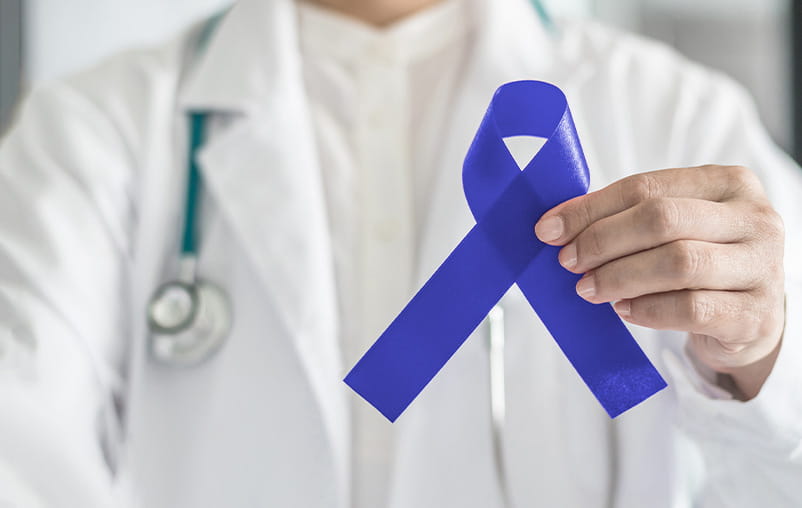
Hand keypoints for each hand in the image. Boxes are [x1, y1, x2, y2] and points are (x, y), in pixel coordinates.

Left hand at [534, 165, 784, 399]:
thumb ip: (625, 218)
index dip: (591, 209)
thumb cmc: (702, 261)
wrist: (750, 318)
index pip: (646, 187)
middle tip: (569, 262)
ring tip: (589, 288)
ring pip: (678, 263)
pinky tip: (624, 310)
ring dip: (620, 277)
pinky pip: (692, 308)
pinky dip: (648, 310)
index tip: (549, 229)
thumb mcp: (674, 229)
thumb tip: (557, 224)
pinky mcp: (754, 315)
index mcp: (728, 183)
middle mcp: (753, 219)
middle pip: (662, 220)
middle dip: (603, 241)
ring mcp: (761, 267)